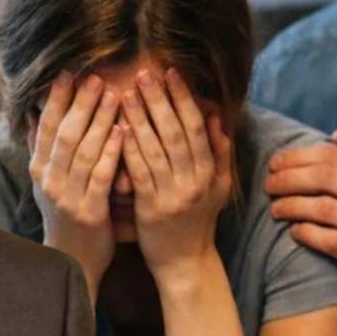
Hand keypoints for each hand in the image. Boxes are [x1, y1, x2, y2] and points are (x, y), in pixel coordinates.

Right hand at [29, 73, 126, 299]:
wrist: (72, 262)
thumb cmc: (67, 216)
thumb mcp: (48, 182)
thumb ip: (42, 148)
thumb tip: (33, 112)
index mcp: (40, 170)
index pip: (46, 127)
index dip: (56, 99)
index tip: (68, 73)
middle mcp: (49, 180)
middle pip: (64, 134)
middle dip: (80, 103)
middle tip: (96, 77)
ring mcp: (67, 197)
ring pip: (82, 151)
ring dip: (98, 121)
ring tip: (114, 95)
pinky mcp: (88, 212)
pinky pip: (100, 176)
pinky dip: (110, 152)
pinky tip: (123, 132)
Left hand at [121, 68, 231, 278]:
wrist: (185, 262)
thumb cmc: (197, 221)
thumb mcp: (218, 187)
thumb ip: (218, 153)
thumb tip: (215, 118)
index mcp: (210, 173)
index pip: (197, 127)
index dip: (184, 99)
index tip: (171, 73)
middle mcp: (194, 181)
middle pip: (176, 133)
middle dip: (160, 101)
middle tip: (144, 74)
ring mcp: (173, 195)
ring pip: (156, 149)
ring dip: (140, 119)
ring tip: (125, 93)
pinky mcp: (151, 209)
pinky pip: (139, 173)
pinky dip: (129, 149)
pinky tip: (118, 129)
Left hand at [264, 131, 336, 328]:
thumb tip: (336, 135)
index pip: (332, 156)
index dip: (297, 156)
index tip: (275, 163)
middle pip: (324, 176)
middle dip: (289, 178)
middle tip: (268, 185)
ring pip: (323, 207)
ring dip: (292, 206)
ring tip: (276, 210)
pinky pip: (330, 241)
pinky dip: (307, 234)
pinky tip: (294, 233)